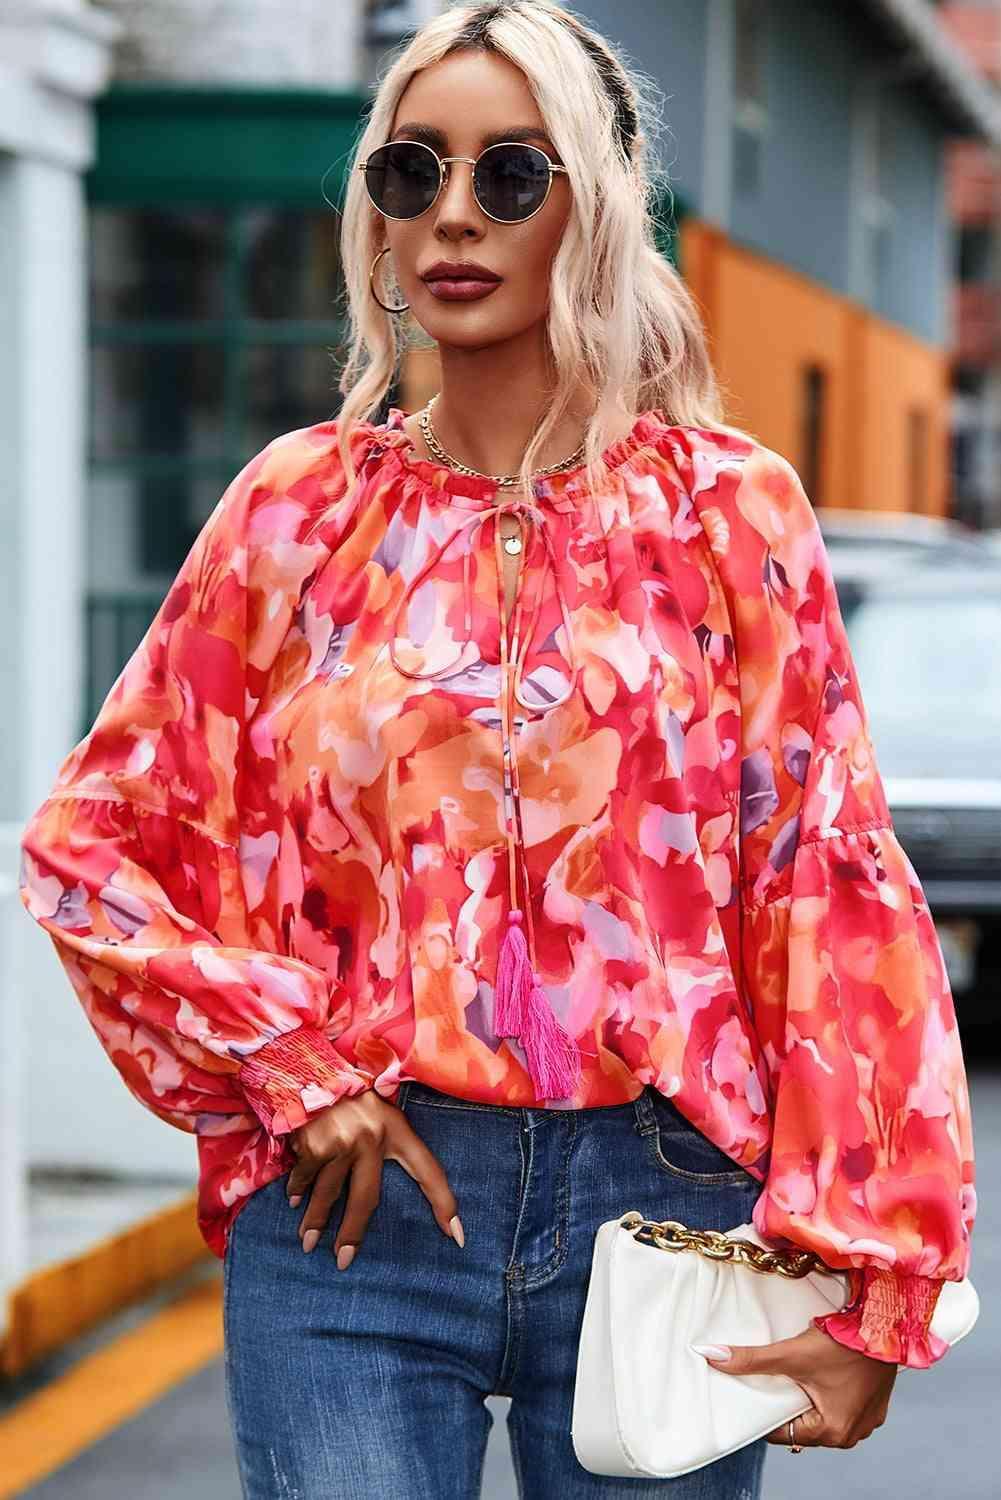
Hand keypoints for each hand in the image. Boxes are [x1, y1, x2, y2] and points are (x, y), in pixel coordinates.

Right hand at [284, 1089, 463, 1269]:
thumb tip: (377, 1195)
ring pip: (329, 1195)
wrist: (309, 1068)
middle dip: (352, 1234)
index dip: (443, 1202)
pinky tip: (294, 1201)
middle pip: (366, 1199)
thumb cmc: (351, 1096)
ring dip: (314, 1222)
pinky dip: (297, 1192)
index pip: (429, 1170)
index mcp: (398, 1129)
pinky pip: (304, 1179)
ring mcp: (343, 1141)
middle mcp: (373, 1137)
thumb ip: (385, 1145)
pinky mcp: (314, 1144)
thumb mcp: (379, 1113)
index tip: (456, 1236)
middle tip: (343, 1261)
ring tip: (308, 1243)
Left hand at [694, 1324, 897, 1447]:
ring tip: (799, 1375)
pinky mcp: (874, 1404)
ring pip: (823, 1417)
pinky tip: (822, 1373)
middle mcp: (852, 1434)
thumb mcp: (792, 1354)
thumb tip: (712, 1357)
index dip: (765, 1414)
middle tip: (776, 1380)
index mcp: (832, 1432)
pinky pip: (842, 1406)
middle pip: (804, 1427)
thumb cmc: (843, 1344)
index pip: (783, 1433)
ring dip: (810, 1400)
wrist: (883, 1324)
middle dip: (788, 1406)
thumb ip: (752, 1360)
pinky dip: (829, 1394)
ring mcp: (867, 1420)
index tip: (755, 1395)